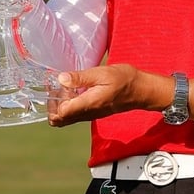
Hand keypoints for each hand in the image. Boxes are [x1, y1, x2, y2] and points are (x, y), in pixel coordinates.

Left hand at [47, 64, 171, 126]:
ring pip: (65, 118)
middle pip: (59, 120)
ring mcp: (89, 115)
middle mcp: (87, 113)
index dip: (52, 102)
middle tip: (55, 86)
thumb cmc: (124, 79)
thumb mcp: (102, 73)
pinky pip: (74, 114)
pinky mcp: (92, 112)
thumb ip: (81, 77)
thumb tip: (61, 79)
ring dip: (59, 105)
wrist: (141, 90)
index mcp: (88, 104)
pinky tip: (72, 89)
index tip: (54, 85)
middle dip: (52, 105)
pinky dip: (68, 104)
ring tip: (63, 85)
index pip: (60, 114)